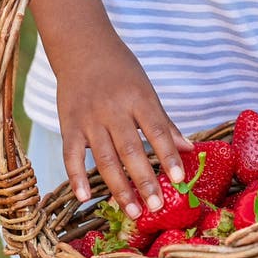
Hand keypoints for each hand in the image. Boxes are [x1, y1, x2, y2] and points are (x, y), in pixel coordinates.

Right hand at [56, 30, 192, 218]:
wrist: (81, 45)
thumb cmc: (120, 69)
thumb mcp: (145, 88)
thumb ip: (163, 121)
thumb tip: (189, 148)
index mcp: (137, 97)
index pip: (156, 130)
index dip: (168, 155)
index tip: (180, 179)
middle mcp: (113, 109)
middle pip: (131, 149)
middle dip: (145, 180)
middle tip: (157, 207)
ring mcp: (89, 118)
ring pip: (105, 158)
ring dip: (119, 188)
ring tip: (134, 211)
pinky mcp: (69, 124)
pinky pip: (71, 154)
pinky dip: (76, 177)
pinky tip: (85, 198)